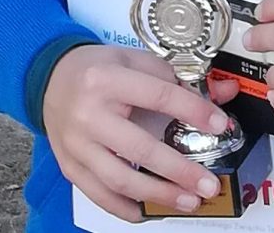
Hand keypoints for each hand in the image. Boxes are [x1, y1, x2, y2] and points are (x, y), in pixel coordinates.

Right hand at [42, 44, 238, 220]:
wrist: (51, 79)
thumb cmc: (98, 69)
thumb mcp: (137, 61)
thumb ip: (178, 79)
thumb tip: (223, 94)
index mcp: (108, 80)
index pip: (159, 97)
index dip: (193, 112)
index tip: (220, 125)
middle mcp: (89, 114)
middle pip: (139, 148)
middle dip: (179, 170)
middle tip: (208, 184)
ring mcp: (76, 145)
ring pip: (119, 179)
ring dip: (158, 195)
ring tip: (188, 201)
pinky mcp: (69, 166)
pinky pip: (98, 194)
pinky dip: (124, 208)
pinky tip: (148, 212)